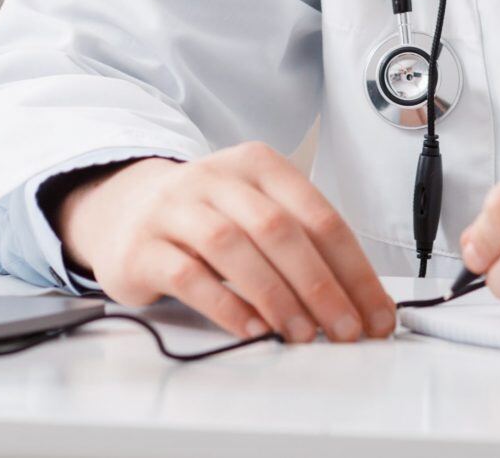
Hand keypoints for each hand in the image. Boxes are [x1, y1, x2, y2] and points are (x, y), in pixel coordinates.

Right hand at [50, 143, 397, 343]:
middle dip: (321, 285)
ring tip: (301, 334)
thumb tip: (357, 303)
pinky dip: (224, 304)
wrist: (124, 211)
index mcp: (257, 164)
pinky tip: (250, 329)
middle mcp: (215, 178)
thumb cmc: (205, 219)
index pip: (317, 215)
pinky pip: (187, 274)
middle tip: (345, 330)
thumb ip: (299, 245)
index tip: (374, 313)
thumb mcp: (254, 212)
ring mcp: (174, 209)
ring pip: (232, 247)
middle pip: (278, 229)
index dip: (353, 269)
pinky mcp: (143, 247)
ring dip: (275, 296)